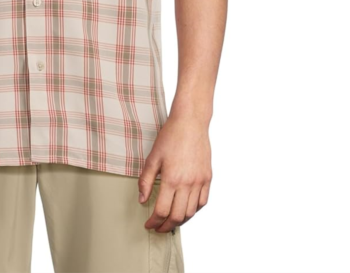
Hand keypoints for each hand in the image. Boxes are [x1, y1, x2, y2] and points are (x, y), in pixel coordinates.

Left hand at [137, 115, 211, 232]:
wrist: (190, 122)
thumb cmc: (170, 136)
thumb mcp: (153, 157)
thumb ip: (146, 180)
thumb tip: (142, 199)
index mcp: (172, 179)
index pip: (162, 211)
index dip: (154, 222)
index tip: (148, 225)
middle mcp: (188, 183)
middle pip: (177, 216)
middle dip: (166, 226)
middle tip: (158, 228)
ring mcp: (200, 181)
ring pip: (191, 212)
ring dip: (180, 221)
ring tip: (171, 221)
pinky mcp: (208, 178)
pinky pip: (203, 202)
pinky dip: (194, 210)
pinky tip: (186, 209)